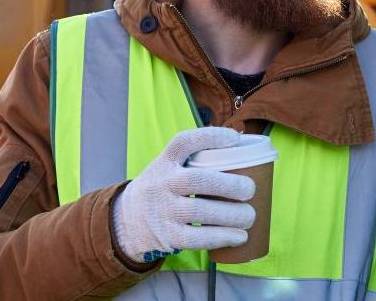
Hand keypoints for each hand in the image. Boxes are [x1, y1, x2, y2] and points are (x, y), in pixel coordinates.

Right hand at [112, 127, 255, 263]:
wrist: (124, 222)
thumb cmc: (161, 189)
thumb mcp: (167, 167)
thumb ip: (195, 158)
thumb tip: (242, 146)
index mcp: (165, 161)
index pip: (184, 142)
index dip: (211, 137)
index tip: (235, 139)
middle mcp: (162, 183)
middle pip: (198, 180)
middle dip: (230, 185)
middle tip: (250, 189)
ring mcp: (163, 211)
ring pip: (201, 212)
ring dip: (232, 215)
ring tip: (250, 216)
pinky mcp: (167, 237)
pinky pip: (197, 238)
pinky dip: (222, 237)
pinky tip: (240, 237)